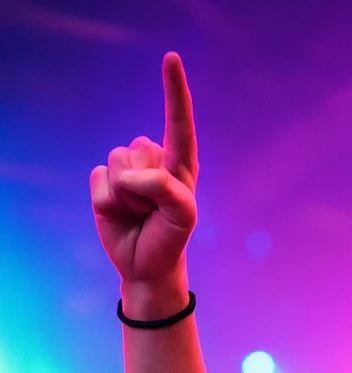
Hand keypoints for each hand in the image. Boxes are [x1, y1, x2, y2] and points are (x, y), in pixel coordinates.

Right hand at [90, 53, 196, 295]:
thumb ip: (165, 188)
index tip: (171, 59)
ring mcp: (127, 169)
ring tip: (138, 213)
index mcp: (179, 163)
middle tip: (152, 211)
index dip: (174, 90)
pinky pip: (99, 178)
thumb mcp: (182, 216)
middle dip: (144, 185)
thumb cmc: (170, 238)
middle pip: (139, 149)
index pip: (179, 122)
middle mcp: (153, 160)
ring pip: (118, 162)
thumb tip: (132, 174)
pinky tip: (119, 212)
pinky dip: (107, 201)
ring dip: (127, 195)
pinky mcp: (105, 181)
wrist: (145, 265)